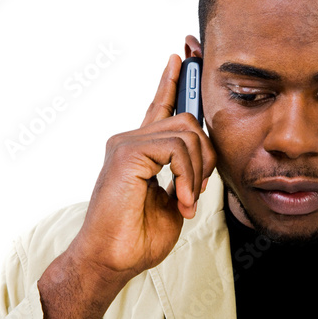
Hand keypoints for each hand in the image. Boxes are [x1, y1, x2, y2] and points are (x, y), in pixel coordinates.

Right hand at [38, 54, 215, 318]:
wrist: (112, 260)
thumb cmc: (138, 236)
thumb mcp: (173, 200)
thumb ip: (184, 174)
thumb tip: (201, 161)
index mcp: (141, 149)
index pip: (159, 107)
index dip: (171, 82)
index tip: (180, 58)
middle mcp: (131, 140)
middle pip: (187, 120)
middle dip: (205, 155)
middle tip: (197, 191)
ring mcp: (127, 143)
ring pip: (186, 132)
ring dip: (197, 172)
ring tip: (187, 201)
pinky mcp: (127, 152)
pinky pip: (177, 148)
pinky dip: (188, 176)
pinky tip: (181, 200)